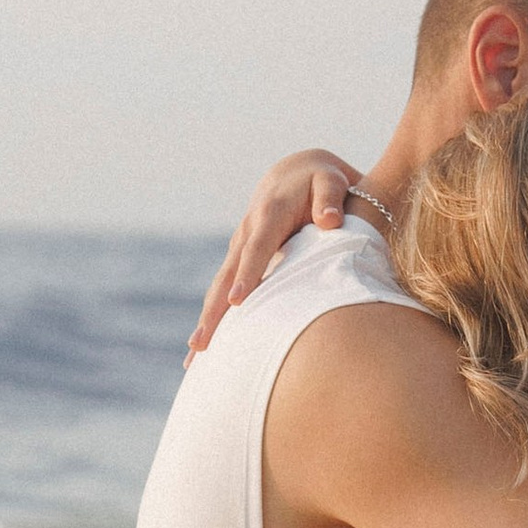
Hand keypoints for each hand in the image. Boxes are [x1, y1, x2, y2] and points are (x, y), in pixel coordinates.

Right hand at [188, 147, 367, 360]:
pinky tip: (206, 348)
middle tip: (202, 343)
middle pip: (227, 275)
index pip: (257, 248)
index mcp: (269, 214)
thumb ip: (331, 199)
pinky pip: (223, 290)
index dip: (247, 274)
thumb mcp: (331, 182)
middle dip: (214, 309)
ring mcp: (239, 247)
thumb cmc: (322, 181)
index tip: (238, 302)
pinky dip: (214, 317)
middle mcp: (247, 231)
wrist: (298, 173)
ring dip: (207, 319)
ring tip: (196, 354)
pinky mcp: (239, 260)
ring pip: (219, 286)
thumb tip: (331, 221)